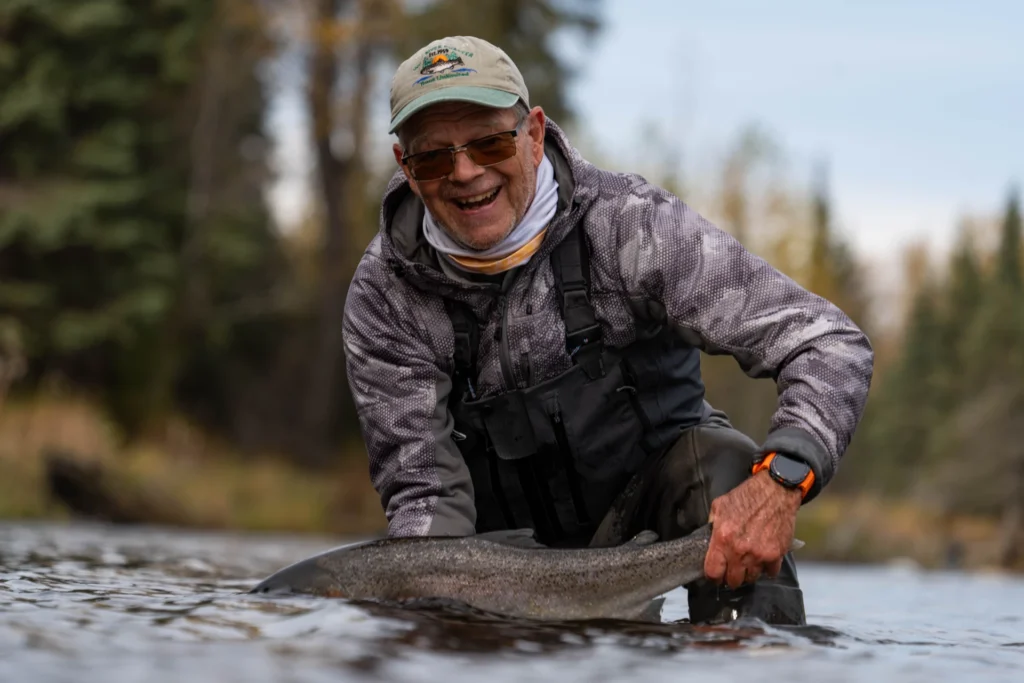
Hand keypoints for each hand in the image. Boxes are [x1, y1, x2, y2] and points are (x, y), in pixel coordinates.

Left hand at [703, 470, 800, 588]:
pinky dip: (766, 568)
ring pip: (751, 578)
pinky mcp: (776, 554)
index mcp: (722, 538)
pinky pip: (770, 572)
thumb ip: (712, 525)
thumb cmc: (747, 496)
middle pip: (733, 580)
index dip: (713, 576)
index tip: (715, 574)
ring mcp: (759, 554)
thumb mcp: (719, 506)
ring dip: (748, 573)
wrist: (775, 491)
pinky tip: (762, 559)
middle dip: (730, 577)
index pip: (713, 571)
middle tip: (732, 569)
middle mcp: (740, 550)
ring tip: (747, 562)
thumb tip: (708, 539)